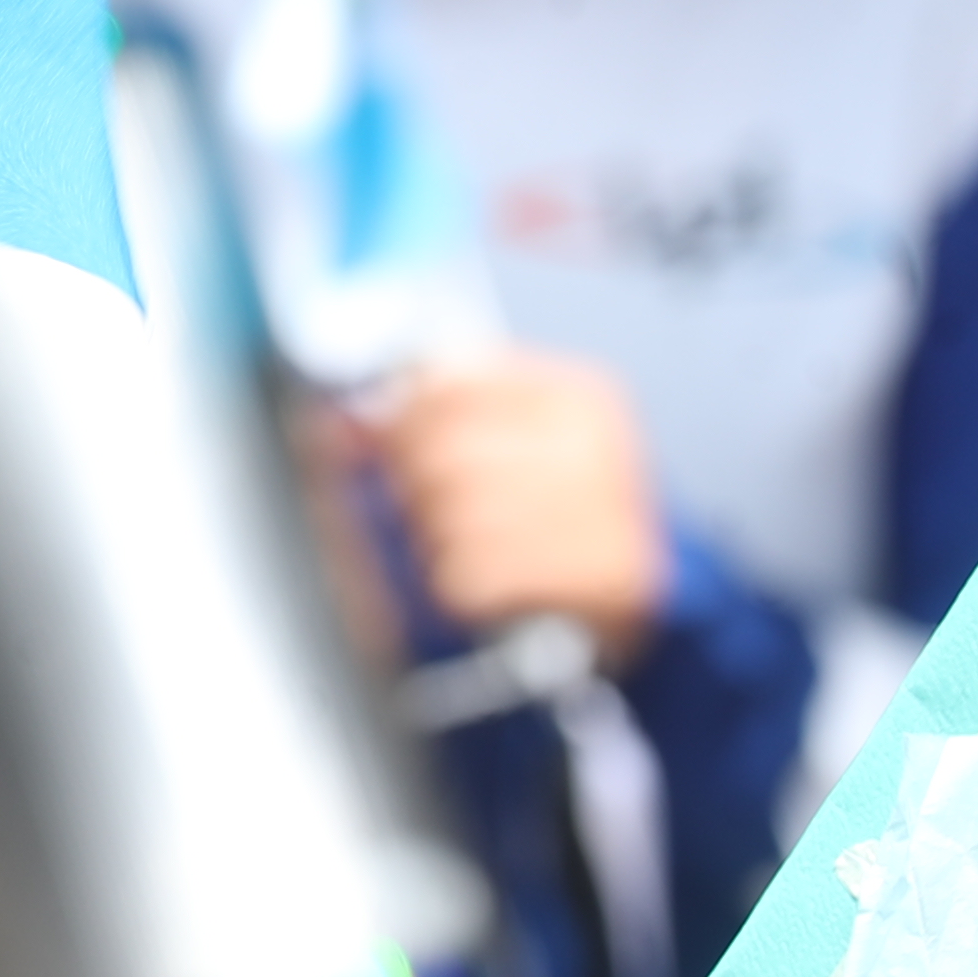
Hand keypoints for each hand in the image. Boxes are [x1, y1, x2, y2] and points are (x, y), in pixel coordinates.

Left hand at [367, 354, 668, 664]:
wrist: (643, 591)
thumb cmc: (552, 515)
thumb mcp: (503, 448)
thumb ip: (425, 424)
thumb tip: (334, 425)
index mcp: (571, 396)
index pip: (445, 385)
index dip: (398, 422)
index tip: (390, 448)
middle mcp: (595, 443)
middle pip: (440, 453)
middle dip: (415, 494)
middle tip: (432, 517)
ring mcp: (608, 508)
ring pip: (451, 519)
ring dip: (437, 548)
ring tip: (465, 555)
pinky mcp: (606, 576)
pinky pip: (478, 577)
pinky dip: (461, 589)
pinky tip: (483, 588)